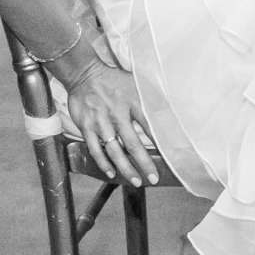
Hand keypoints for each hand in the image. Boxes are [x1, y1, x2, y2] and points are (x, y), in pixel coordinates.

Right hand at [56, 59, 163, 186]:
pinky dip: (103, 163)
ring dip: (125, 168)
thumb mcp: (136, 84)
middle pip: (133, 144)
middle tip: (153, 178)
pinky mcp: (86, 127)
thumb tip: (170, 111)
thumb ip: (150, 99)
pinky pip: (95, 149)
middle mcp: (117, 113)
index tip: (170, 156)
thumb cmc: (113, 80)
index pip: (150, 125)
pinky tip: (111, 173)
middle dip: (144, 163)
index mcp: (132, 102)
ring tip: (136, 181)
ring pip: (114, 151)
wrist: (83, 73)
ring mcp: (100, 122)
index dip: (160, 142)